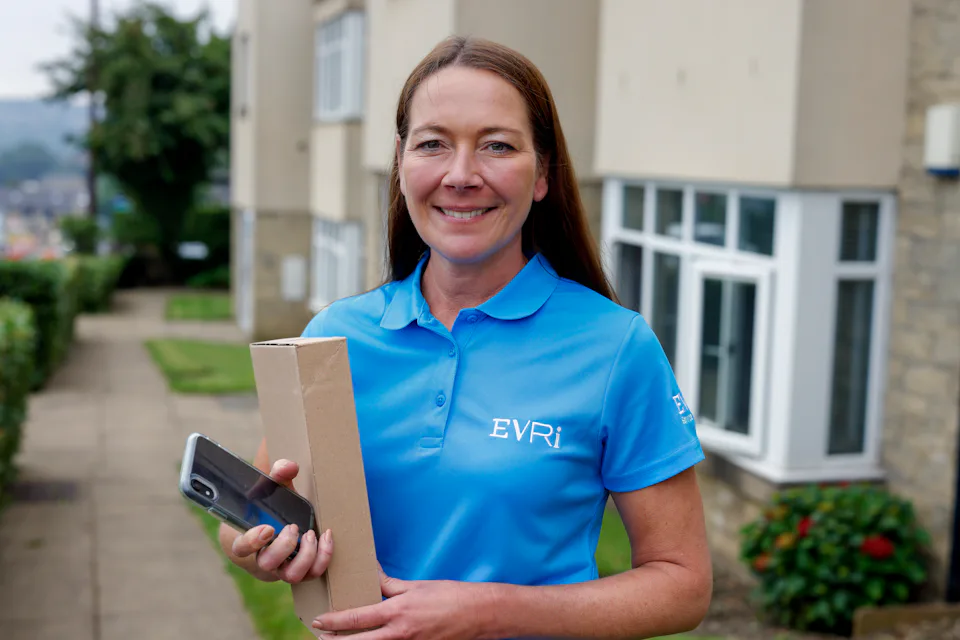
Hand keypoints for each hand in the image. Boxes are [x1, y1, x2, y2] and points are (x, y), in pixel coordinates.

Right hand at [230, 458, 332, 583]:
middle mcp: (264, 558)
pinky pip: (313, 573)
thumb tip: (289, 467)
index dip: (252, 541)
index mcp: (249, 540)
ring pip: (292, 575)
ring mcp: (283, 567)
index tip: (267, 528)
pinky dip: (324, 556)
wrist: (278, 531)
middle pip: (268, 563)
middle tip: (293, 527)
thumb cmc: (270, 509)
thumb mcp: (271, 490)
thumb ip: (277, 476)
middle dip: (284, 546)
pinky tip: (327, 536)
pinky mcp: (302, 570)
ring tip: (311, 534)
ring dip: (305, 555)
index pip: (242, 548)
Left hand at [311, 566, 489, 639]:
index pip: (357, 619)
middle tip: (319, 636)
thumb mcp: (418, 586)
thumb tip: (372, 576)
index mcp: (398, 612)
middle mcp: (400, 633)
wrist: (480, 614)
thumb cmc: (450, 596)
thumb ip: (391, 585)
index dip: (334, 621)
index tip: (318, 620)